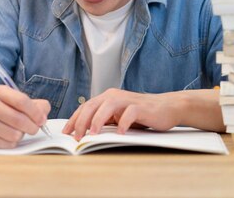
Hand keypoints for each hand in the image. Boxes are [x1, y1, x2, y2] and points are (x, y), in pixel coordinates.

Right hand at [0, 85, 50, 148]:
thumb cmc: (0, 107)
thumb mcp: (13, 99)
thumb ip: (34, 104)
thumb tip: (44, 113)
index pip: (22, 101)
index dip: (36, 112)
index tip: (42, 119)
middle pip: (19, 120)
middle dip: (32, 126)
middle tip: (35, 128)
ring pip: (15, 134)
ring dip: (21, 134)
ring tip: (17, 129)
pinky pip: (7, 144)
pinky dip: (12, 141)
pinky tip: (7, 135)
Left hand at [61, 88, 223, 139]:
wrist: (167, 107)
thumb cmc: (141, 114)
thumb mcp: (118, 117)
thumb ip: (104, 121)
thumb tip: (84, 133)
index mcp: (107, 98)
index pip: (85, 107)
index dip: (74, 119)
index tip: (66, 132)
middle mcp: (114, 96)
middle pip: (92, 105)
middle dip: (81, 122)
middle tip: (76, 137)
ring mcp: (127, 100)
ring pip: (107, 106)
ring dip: (97, 121)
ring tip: (92, 135)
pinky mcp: (141, 107)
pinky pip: (129, 113)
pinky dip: (123, 123)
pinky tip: (120, 133)